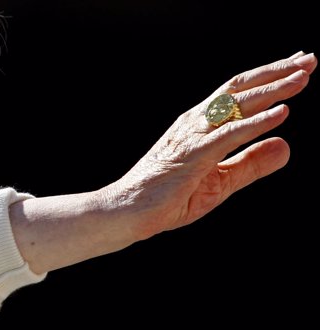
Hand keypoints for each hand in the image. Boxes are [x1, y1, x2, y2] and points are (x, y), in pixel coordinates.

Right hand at [107, 51, 316, 236]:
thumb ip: (250, 164)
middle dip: (275, 73)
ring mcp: (193, 136)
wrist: (129, 210)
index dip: (268, 79)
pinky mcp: (192, 154)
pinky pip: (229, 135)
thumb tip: (285, 145)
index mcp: (200, 126)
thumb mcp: (220, 182)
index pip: (237, 95)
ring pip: (236, 105)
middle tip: (308, 60)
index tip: (297, 68)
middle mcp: (196, 122)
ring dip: (271, 89)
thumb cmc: (167, 196)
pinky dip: (256, 123)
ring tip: (302, 77)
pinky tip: (282, 112)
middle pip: (239, 89)